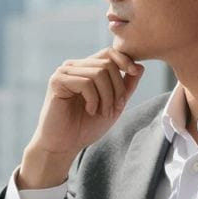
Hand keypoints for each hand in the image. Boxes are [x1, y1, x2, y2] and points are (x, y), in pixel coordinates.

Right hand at [18, 49, 143, 188]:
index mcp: (85, 69)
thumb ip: (126, 86)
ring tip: (102, 113)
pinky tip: (89, 111)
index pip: (109, 53)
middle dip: (117, 87)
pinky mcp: (57, 81)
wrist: (63, 145)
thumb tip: (140, 66)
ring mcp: (64, 72)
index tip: (134, 72)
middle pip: (107, 63)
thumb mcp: (113, 105)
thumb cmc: (85, 127)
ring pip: (98, 73)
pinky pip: (85, 82)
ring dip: (107, 96)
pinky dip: (93, 99)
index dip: (124, 60)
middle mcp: (74, 67)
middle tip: (114, 108)